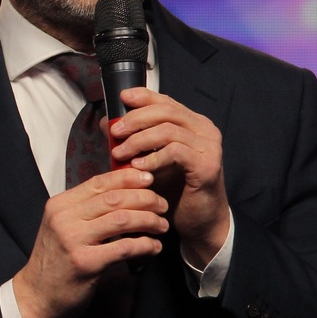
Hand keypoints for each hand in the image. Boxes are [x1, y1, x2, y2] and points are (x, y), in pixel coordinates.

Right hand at [11, 167, 167, 317]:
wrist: (36, 295)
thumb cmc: (54, 261)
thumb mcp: (61, 227)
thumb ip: (84, 211)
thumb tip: (122, 194)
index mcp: (59, 205)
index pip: (98, 182)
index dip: (127, 178)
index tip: (149, 180)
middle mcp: (64, 218)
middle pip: (114, 198)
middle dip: (145, 199)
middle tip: (162, 205)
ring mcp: (73, 240)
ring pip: (122, 219)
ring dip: (149, 220)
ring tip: (161, 226)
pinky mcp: (85, 263)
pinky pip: (124, 247)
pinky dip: (145, 245)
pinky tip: (153, 247)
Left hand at [108, 87, 230, 268]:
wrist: (200, 221)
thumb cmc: (174, 188)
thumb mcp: (150, 159)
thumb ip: (133, 139)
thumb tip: (107, 122)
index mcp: (192, 123)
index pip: (166, 101)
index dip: (143, 96)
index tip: (122, 98)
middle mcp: (204, 130)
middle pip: (165, 111)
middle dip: (135, 119)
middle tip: (114, 132)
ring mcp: (209, 147)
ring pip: (168, 130)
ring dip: (138, 140)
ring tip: (119, 153)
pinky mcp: (208, 166)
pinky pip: (175, 152)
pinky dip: (152, 158)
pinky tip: (137, 167)